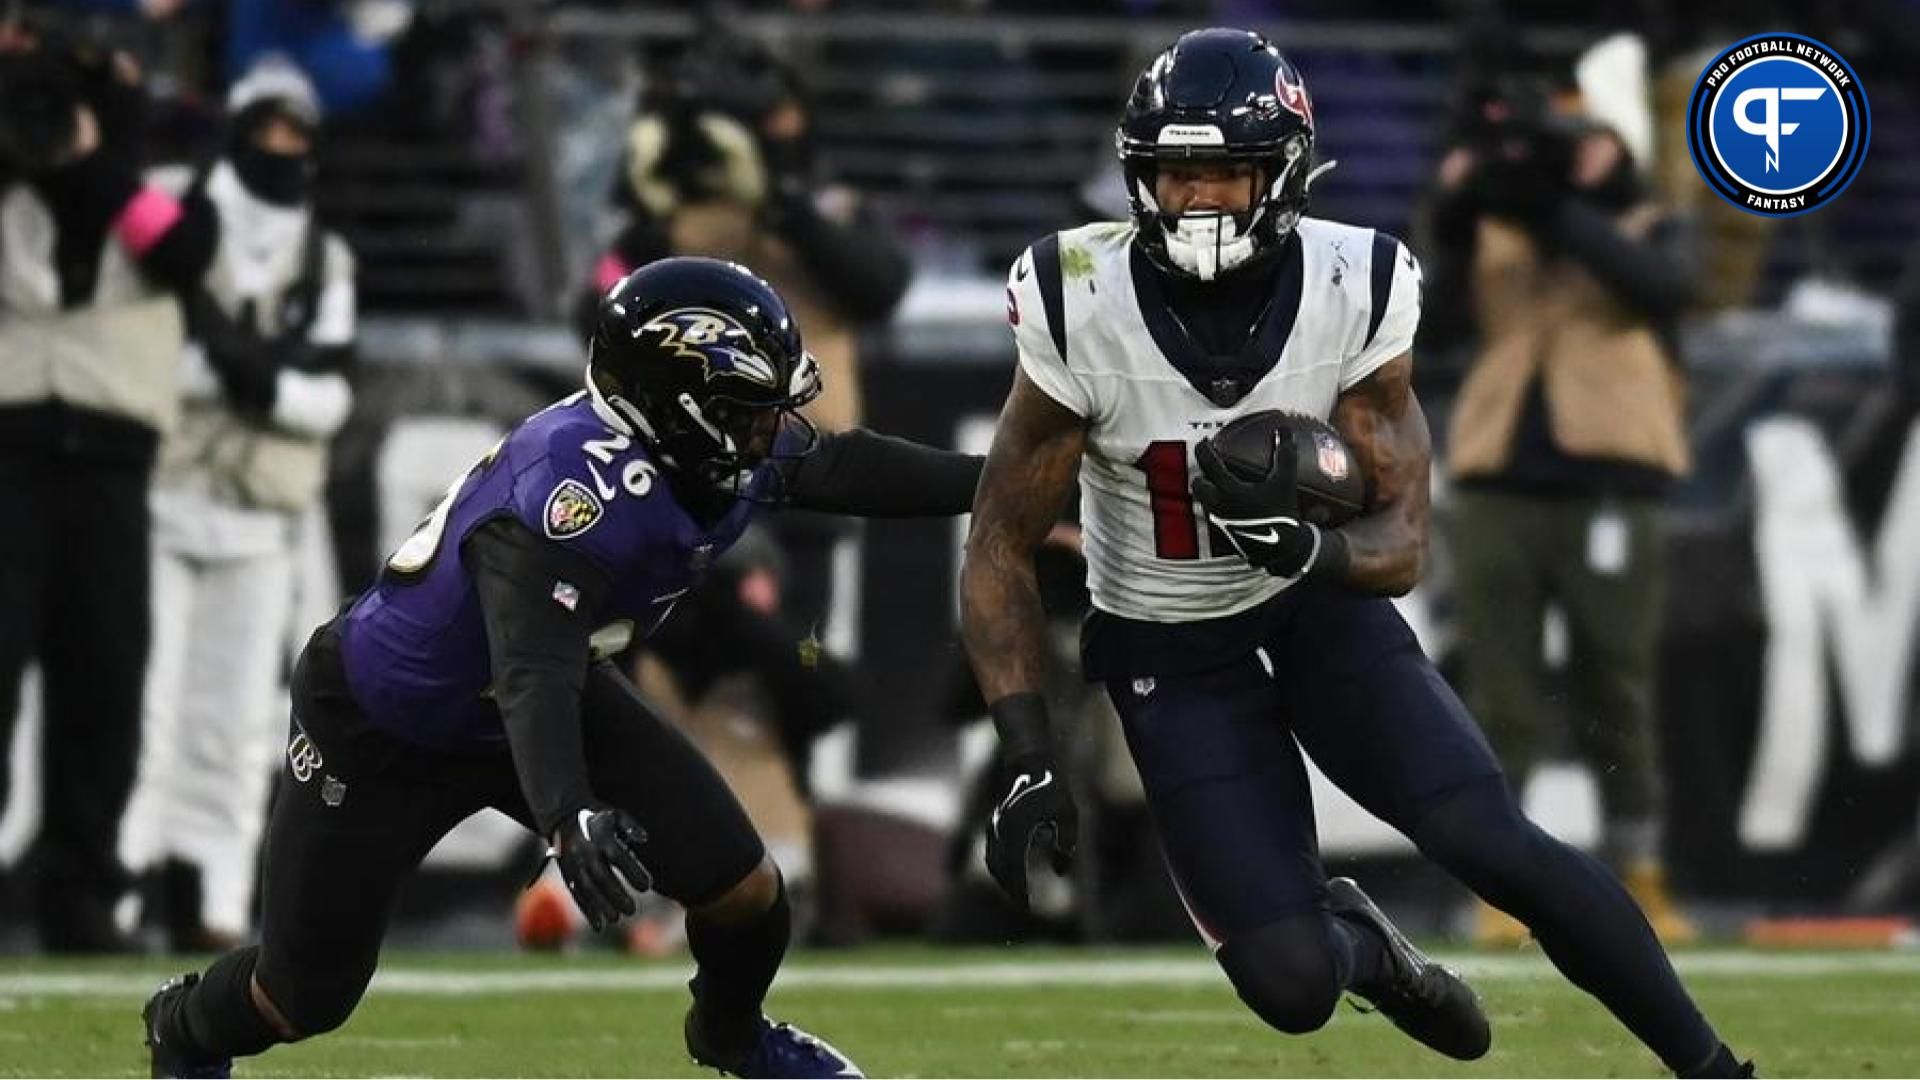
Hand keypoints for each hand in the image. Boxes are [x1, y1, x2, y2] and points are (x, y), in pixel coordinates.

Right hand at [549, 806, 652, 930]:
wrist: (562, 814)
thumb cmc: (597, 816)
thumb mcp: (615, 814)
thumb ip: (631, 826)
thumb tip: (644, 839)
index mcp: (600, 837)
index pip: (618, 856)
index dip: (633, 871)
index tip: (647, 885)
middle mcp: (586, 852)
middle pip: (602, 877)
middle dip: (617, 895)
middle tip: (632, 910)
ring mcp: (574, 864)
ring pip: (588, 889)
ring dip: (601, 906)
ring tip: (616, 918)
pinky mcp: (567, 873)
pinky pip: (576, 894)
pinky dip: (587, 910)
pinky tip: (599, 925)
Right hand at [985, 753, 1077, 910]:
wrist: (1029, 759)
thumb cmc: (1052, 786)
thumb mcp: (1067, 814)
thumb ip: (1066, 844)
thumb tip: (1060, 872)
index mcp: (1017, 830)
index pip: (1013, 869)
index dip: (1019, 890)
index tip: (1027, 905)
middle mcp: (1001, 829)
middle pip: (999, 868)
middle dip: (1010, 888)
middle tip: (1023, 904)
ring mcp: (995, 824)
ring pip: (992, 859)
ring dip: (1002, 877)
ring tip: (1016, 891)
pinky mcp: (996, 820)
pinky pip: (992, 849)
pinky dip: (998, 864)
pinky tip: (1009, 871)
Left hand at [1192, 431, 1323, 579]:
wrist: (1283, 549)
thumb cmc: (1282, 515)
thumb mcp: (1285, 482)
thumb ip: (1284, 454)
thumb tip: (1284, 432)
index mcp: (1229, 489)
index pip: (1208, 463)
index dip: (1204, 448)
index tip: (1205, 442)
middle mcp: (1218, 505)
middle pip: (1199, 484)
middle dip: (1201, 474)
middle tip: (1210, 467)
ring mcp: (1219, 521)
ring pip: (1204, 501)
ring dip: (1209, 491)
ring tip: (1220, 484)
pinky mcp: (1224, 533)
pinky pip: (1214, 516)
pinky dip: (1218, 507)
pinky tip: (1232, 505)